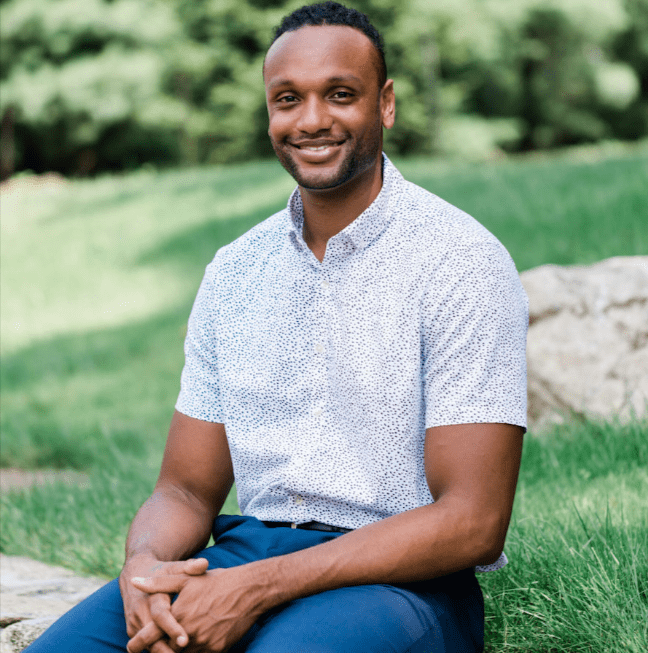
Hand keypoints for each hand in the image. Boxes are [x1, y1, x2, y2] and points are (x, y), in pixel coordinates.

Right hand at [119, 554, 208, 652]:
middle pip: (151, 639)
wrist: (137, 572)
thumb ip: (189, 567)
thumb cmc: (163, 570)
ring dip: (164, 652)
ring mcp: (135, 625)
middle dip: (167, 651)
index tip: (185, 640)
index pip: (160, 616)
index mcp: (152, 597)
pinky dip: (160, 651)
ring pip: (149, 646)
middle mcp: (140, 613)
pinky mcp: (134, 632)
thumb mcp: (175, 567)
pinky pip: (147, 646)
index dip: (172, 628)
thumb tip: (204, 564)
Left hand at [127, 564, 268, 652]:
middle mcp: (188, 632)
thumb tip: (135, 583)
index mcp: (178, 615)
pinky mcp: (217, 650)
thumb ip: (158, 584)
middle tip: (157, 647)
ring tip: (176, 644)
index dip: (138, 642)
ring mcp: (203, 643)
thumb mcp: (186, 579)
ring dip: (176, 651)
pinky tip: (194, 644)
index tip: (131, 646)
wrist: (248, 590)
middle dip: (159, 649)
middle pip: (165, 650)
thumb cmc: (216, 582)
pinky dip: (194, 652)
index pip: (150, 635)